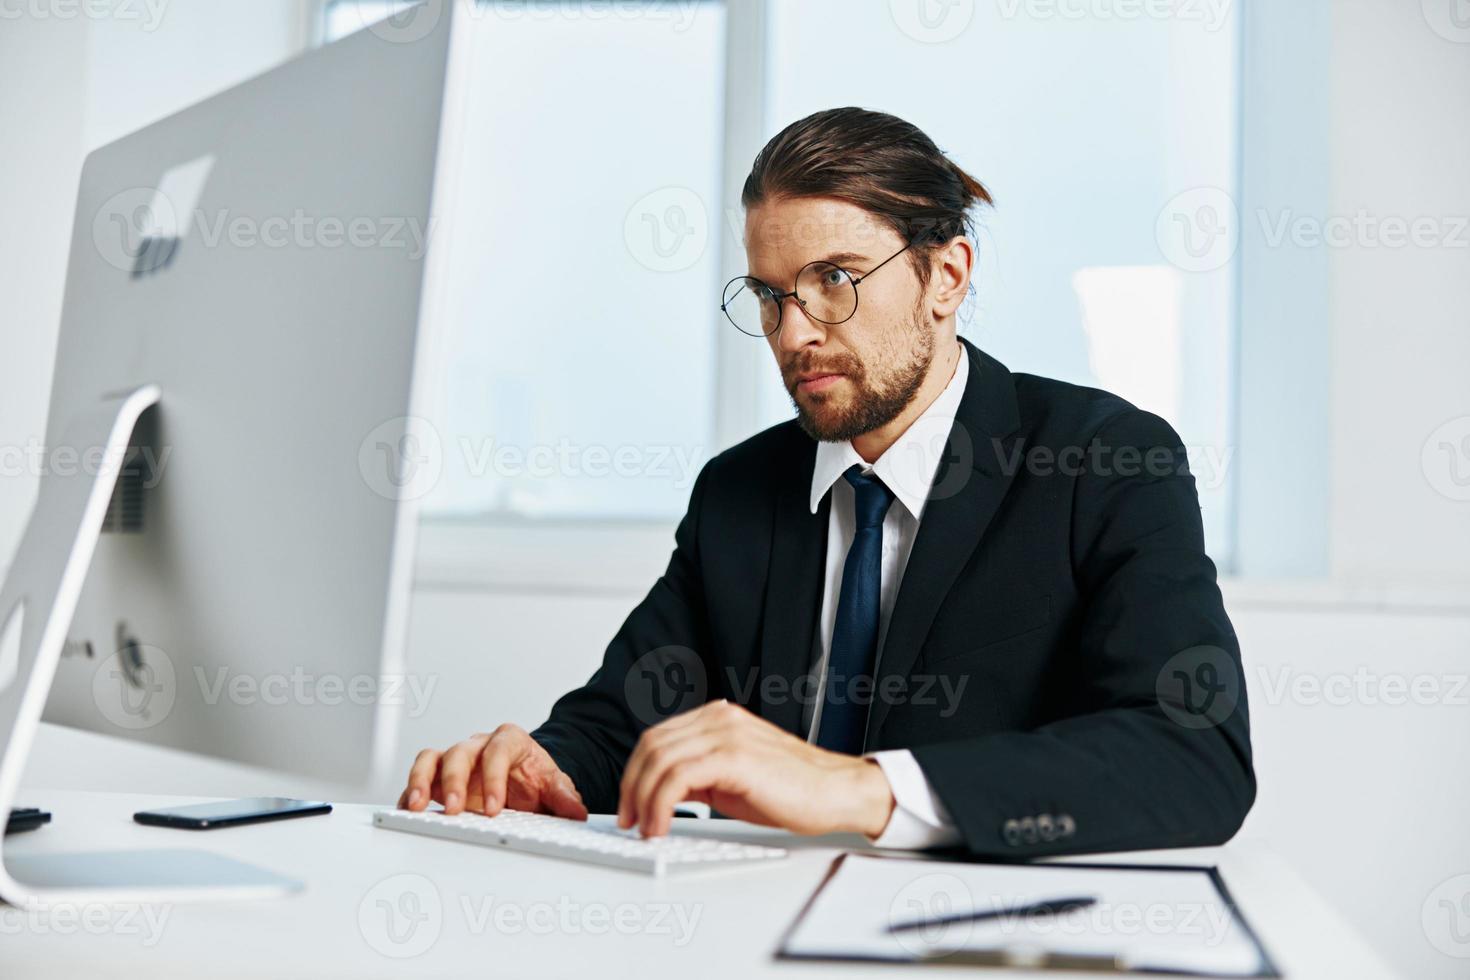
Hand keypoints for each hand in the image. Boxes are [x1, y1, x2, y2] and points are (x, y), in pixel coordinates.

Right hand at [398, 724, 587, 820]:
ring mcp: (457, 759)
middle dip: (455, 781)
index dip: (494, 778)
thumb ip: (563, 796)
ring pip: (432, 758)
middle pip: (460, 752)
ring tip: (418, 806)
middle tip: (454, 810)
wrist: (526, 778)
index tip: (494, 808)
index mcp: (510, 741)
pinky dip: (411, 792)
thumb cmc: (535, 777)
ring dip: (422, 781)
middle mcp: (479, 745)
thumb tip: (575, 811)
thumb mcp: (553, 784)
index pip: (498, 751)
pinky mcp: (439, 776)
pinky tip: (408, 811)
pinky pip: (420, 776)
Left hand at [617, 700, 894, 838]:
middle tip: (630, 820)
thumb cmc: (793, 788)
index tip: (630, 804)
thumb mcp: (734, 776)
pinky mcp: (734, 756)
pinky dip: (661, 804)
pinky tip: (663, 825)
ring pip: (660, 760)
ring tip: (647, 830)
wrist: (836, 792)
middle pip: (652, 745)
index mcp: (718, 717)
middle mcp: (719, 717)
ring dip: (643, 800)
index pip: (658, 737)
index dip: (635, 773)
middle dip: (631, 786)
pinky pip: (678, 777)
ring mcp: (727, 733)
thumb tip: (664, 792)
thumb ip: (699, 774)